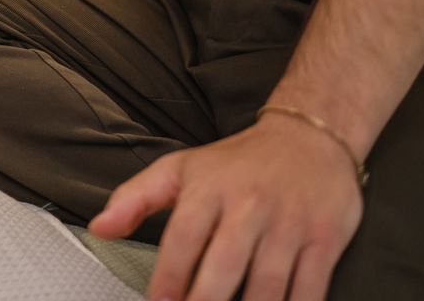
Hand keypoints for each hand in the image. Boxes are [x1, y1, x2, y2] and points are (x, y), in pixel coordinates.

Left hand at [89, 114, 363, 300]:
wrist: (310, 138)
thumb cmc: (237, 162)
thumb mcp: (180, 168)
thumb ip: (135, 198)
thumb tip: (99, 229)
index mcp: (208, 188)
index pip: (183, 238)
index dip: (169, 277)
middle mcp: (249, 206)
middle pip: (224, 265)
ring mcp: (289, 225)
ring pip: (268, 285)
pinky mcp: (324, 240)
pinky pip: (309, 289)